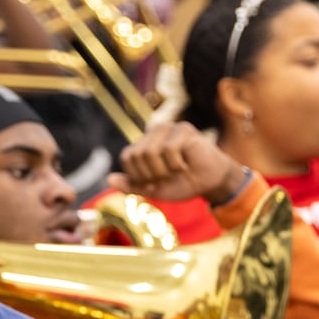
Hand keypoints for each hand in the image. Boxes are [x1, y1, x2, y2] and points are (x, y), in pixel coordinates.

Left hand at [107, 121, 247, 203]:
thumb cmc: (180, 184)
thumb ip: (131, 185)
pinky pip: (169, 150)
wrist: (208, 183)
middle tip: (167, 176)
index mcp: (143, 145)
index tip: (153, 182)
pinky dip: (176, 164)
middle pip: (137, 155)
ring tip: (176, 170)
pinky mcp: (184, 129)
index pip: (127, 157)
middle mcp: (153, 133)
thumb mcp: (152, 190)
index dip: (138, 175)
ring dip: (163, 170)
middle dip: (151, 174)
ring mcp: (169, 129)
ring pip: (150, 152)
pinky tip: (186, 164)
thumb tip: (109, 179)